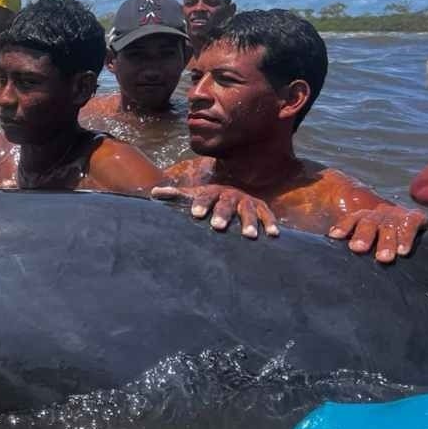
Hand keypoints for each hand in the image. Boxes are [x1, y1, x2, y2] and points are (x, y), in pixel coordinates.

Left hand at [151, 184, 279, 238]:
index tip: (196, 215)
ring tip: (248, 236)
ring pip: (248, 212)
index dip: (201, 204)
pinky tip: (274, 235)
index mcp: (213, 192)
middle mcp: (230, 196)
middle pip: (226, 204)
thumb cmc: (208, 200)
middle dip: (222, 214)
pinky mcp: (261, 208)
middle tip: (217, 226)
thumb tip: (153, 192)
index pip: (205, 197)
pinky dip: (270, 224)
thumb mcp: (193, 195)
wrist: (233, 192)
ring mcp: (247, 202)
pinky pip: (268, 215)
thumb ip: (175, 195)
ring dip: (249, 223)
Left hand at [328, 204, 427, 262]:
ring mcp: (395, 216)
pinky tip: (402, 251)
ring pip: (388, 227)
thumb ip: (349, 245)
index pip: (349, 220)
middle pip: (368, 222)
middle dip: (363, 235)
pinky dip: (406, 237)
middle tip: (357, 248)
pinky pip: (409, 225)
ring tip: (383, 258)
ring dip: (385, 242)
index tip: (334, 236)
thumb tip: (326, 258)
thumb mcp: (362, 238)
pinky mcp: (413, 218)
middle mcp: (377, 215)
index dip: (342, 226)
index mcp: (362, 217)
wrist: (405, 222)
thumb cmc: (377, 238)